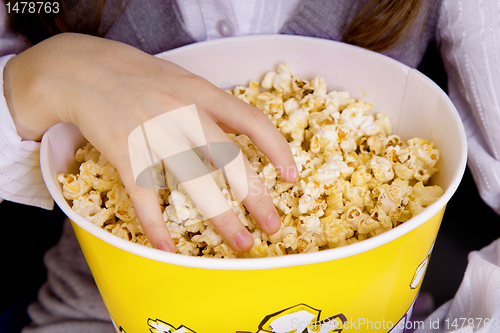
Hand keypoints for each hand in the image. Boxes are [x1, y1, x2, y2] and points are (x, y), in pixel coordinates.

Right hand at [4, 33, 297, 251]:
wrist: (83, 71)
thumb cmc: (140, 78)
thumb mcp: (184, 81)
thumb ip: (211, 107)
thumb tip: (242, 136)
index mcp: (201, 94)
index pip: (252, 121)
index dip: (277, 150)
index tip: (291, 177)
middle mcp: (182, 113)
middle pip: (229, 160)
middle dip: (256, 196)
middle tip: (272, 225)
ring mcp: (153, 133)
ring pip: (193, 182)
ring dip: (220, 217)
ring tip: (239, 243)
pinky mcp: (124, 152)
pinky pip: (144, 195)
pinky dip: (156, 226)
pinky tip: (168, 248)